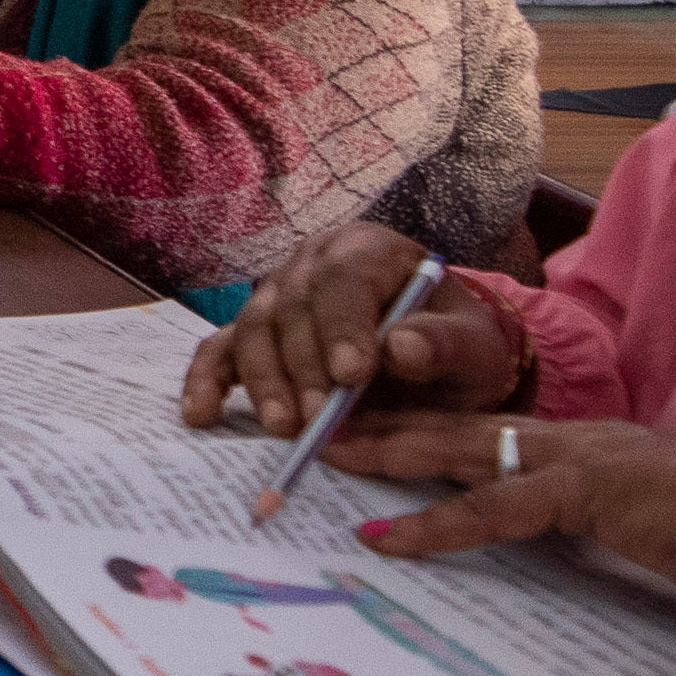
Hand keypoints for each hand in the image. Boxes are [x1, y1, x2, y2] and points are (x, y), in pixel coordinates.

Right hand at [180, 221, 531, 441]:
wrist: (435, 362)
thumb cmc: (453, 347)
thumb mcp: (474, 346)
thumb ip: (447, 344)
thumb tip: (402, 347)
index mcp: (369, 249)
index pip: (346, 278)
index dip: (344, 324)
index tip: (353, 375)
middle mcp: (312, 263)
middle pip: (292, 306)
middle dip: (303, 366)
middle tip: (318, 416)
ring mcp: (275, 296)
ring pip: (252, 329)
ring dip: (263, 380)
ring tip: (283, 427)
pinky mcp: (252, 333)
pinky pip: (219, 350)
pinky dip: (206, 380)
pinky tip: (201, 413)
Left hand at [337, 412, 675, 602]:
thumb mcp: (639, 518)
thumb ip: (595, 516)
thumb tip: (565, 533)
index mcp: (580, 446)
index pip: (488, 430)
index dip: (426, 426)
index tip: (371, 428)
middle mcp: (568, 440)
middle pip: (459, 423)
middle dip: (388, 421)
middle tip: (322, 423)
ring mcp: (575, 458)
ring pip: (462, 446)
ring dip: (392, 452)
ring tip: (329, 457)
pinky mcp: (585, 491)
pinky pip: (493, 507)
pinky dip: (433, 523)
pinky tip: (385, 539)